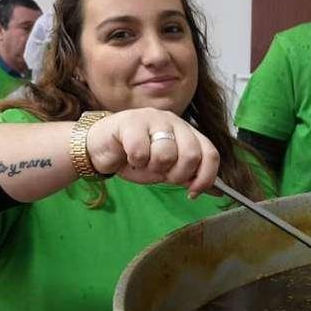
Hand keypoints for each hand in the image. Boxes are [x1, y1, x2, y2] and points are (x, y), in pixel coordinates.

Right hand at [86, 108, 219, 197]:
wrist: (101, 147)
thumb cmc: (135, 158)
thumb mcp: (165, 170)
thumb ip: (186, 175)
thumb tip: (210, 188)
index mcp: (187, 133)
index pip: (210, 154)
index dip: (205, 177)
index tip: (193, 192)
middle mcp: (174, 122)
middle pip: (191, 155)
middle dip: (177, 175)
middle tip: (161, 174)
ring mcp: (153, 118)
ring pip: (166, 154)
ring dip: (153, 168)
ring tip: (143, 163)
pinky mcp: (131, 121)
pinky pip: (141, 151)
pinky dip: (135, 161)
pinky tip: (129, 157)